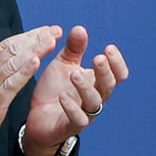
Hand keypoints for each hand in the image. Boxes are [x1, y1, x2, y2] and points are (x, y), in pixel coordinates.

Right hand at [0, 25, 59, 155]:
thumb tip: (9, 59)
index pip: (6, 45)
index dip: (28, 36)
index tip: (46, 31)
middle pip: (11, 50)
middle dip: (35, 39)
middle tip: (55, 31)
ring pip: (13, 63)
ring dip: (34, 50)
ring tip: (51, 41)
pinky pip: (10, 85)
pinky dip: (24, 72)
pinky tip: (36, 62)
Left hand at [20, 25, 127, 155]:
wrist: (37, 120)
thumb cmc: (54, 91)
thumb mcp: (63, 66)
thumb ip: (73, 49)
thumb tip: (79, 28)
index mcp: (97, 83)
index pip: (118, 75)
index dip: (117, 63)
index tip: (109, 48)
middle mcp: (96, 99)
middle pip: (108, 86)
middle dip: (104, 72)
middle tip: (97, 58)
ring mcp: (85, 114)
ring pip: (94, 102)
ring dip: (86, 86)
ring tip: (74, 73)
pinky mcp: (69, 127)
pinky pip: (77, 119)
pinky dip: (71, 107)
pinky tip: (63, 96)